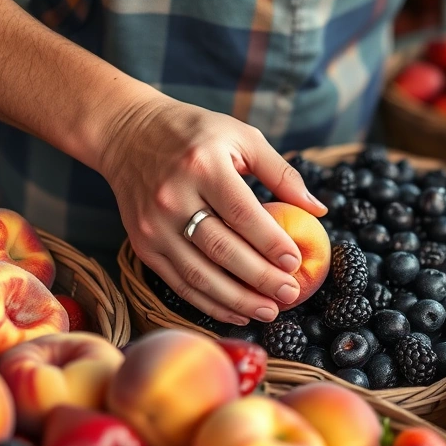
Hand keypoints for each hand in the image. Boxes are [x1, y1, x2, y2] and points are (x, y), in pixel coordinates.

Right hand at [98, 94, 326, 324]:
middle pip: (222, 249)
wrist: (126, 133)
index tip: (296, 262)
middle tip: (290, 294)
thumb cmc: (194, 133)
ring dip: (238, 300)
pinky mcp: (143, 245)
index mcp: (202, 165)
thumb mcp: (241, 136)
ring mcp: (154, 225)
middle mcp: (173, 197)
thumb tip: (319, 209)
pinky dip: (210, 303)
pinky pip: (179, 283)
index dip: (271, 242)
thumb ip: (281, 173)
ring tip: (269, 311)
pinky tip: (237, 312)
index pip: (241, 213)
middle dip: (261, 278)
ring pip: (200, 274)